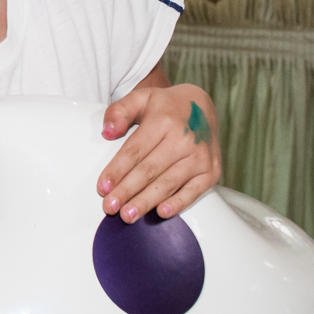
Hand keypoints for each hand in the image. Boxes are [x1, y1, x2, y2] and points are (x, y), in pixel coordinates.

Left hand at [96, 85, 220, 222]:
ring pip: (167, 184)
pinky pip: (193, 191)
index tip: (102, 187)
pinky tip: (161, 212)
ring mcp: (200, 156)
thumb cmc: (167, 106)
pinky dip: (178, 203)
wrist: (202, 105)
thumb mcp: (141, 98)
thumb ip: (120, 111)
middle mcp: (184, 139)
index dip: (117, 171)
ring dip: (146, 202)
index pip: (135, 151)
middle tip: (110, 208)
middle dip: (127, 191)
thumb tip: (107, 132)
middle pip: (149, 171)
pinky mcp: (211, 170)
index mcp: (164, 120)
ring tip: (128, 215)